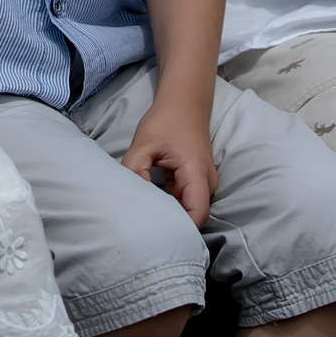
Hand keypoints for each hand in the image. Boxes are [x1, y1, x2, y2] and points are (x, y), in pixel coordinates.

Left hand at [118, 93, 216, 224]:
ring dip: (169, 212)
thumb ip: (134, 170)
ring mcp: (203, 181)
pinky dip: (169, 202)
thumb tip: (130, 197)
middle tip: (144, 227)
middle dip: (171, 224)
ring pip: (187, 208)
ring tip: (144, 215)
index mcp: (197, 173)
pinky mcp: (195, 180)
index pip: (197, 214)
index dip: (181, 228)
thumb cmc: (166, 120)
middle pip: (193, 215)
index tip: (158, 234)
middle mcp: (206, 182)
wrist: (184, 102)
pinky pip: (184, 199)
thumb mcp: (144, 143)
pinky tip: (149, 200)